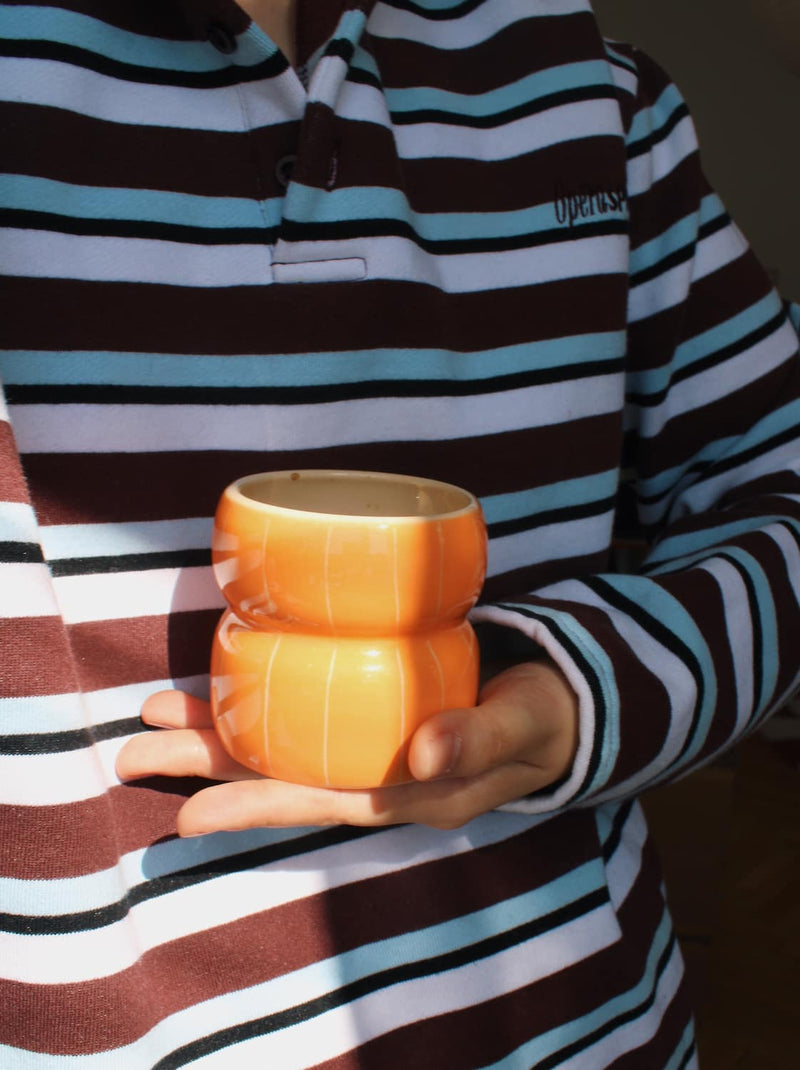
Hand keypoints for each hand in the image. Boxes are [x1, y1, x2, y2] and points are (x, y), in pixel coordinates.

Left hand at [115, 661, 578, 835]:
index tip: (189, 816)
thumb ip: (477, 739)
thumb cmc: (541, 716)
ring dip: (219, 734)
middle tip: (131, 756)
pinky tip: (222, 691)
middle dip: (207, 769)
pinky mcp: (370, 715)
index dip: (256, 809)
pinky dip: (260, 704)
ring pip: (284, 746)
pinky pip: (305, 715)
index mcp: (411, 793)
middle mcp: (379, 778)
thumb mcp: (521, 726)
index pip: (323, 803)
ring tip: (156, 717)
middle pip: (284, 778)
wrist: (557, 705)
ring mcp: (371, 749)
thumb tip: (425, 757)